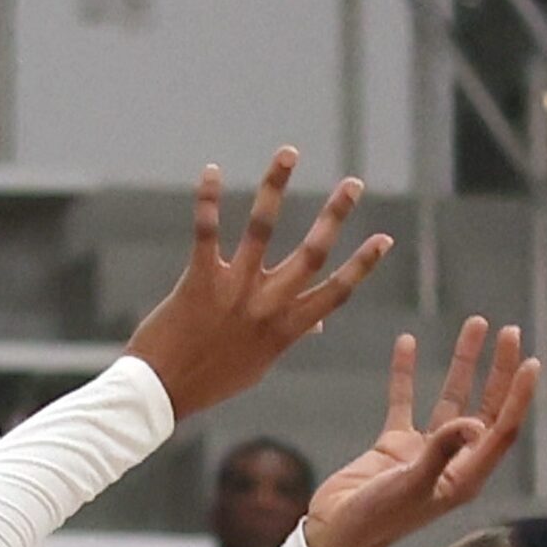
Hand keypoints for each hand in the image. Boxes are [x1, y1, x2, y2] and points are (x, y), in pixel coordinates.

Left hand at [125, 150, 392, 419]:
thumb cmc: (211, 379)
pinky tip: (213, 170)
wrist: (162, 394)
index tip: (384, 238)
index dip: (363, 265)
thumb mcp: (259, 364)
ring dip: (277, 186)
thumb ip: (288, 337)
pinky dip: (209, 200)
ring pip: (262, 229)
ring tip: (289, 153)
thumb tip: (319, 325)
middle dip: (335, 216)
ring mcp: (234, 291)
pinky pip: (207, 232)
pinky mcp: (199, 281)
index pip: (336, 294)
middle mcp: (266, 306)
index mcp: (286, 330)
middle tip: (353, 183)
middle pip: (312, 254)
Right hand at [303, 319, 537, 546]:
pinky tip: (407, 343)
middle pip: (485, 407)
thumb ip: (440, 452)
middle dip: (498, 370)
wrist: (332, 534)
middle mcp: (451, 462)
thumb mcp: (410, 486)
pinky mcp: (393, 446)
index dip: (517, 396)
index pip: (501, 430)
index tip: (529, 360)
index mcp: (464, 478)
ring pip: (450, 398)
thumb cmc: (374, 521)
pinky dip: (405, 374)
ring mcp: (423, 452)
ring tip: (475, 325)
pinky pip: (404, 402)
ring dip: (463, 363)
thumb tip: (473, 422)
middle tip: (509, 331)